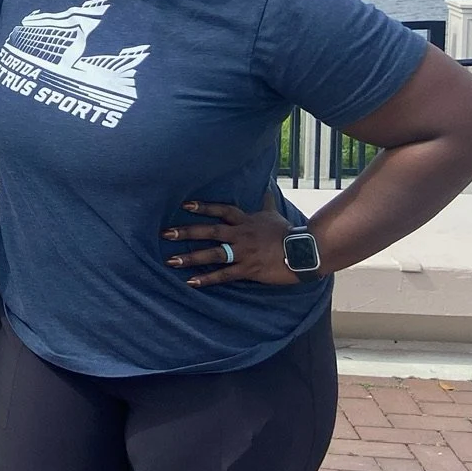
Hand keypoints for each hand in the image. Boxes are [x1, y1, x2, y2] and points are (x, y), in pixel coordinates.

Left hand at [161, 191, 298, 287]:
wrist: (306, 252)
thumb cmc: (288, 233)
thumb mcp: (275, 215)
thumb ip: (266, 203)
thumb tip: (267, 188)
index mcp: (246, 220)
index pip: (222, 210)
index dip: (204, 207)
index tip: (184, 205)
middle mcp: (241, 234)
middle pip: (211, 230)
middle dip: (187, 232)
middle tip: (165, 234)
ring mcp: (244, 252)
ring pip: (213, 254)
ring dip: (191, 257)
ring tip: (171, 261)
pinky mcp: (249, 269)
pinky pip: (224, 274)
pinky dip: (207, 279)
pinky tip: (191, 282)